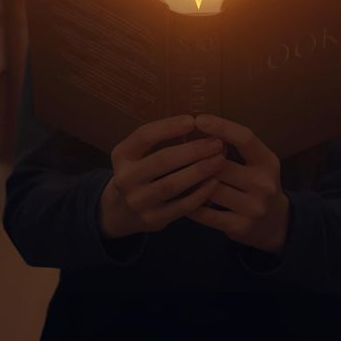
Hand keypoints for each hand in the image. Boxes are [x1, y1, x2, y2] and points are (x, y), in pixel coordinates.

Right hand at [99, 115, 226, 237]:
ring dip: (199, 171)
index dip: (169, 127)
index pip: (144, 136)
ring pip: (172, 185)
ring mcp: (138, 201)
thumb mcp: (137, 153)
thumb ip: (159, 141)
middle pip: (162, 161)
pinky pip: (181, 206)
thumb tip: (197, 124)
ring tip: (219, 160)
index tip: (192, 120)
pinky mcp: (152, 220)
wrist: (121, 211)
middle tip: (216, 143)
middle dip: (193, 150)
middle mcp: (125, 178)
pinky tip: (214, 182)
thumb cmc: (139, 172)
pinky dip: (199, 194)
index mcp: (121, 155)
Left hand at [184, 114, 289, 254]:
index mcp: (267, 161)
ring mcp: (253, 207)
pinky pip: (207, 214)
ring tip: (173, 173)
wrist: (276, 224)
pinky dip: (191, 204)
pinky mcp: (240, 227)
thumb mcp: (257, 162)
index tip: (198, 119)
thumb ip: (236, 147)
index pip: (245, 138)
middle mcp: (263, 183)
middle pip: (221, 165)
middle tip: (175, 150)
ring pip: (210, 189)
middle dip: (198, 157)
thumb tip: (200, 124)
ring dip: (191, 181)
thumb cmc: (258, 183)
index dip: (222, 127)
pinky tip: (179, 197)